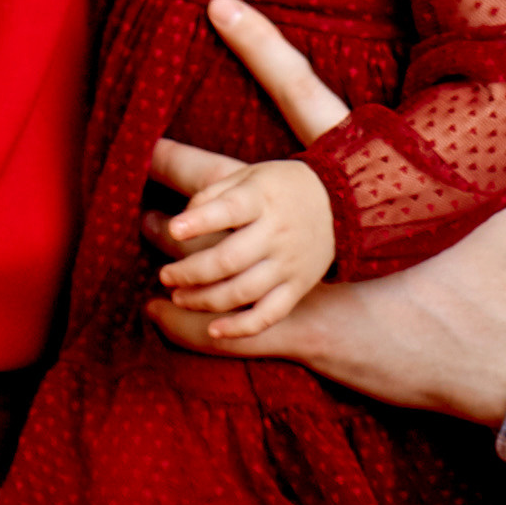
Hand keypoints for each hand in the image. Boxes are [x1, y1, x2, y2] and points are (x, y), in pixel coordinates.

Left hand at [142, 0, 505, 423]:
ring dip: (184, 244)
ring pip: (226, 257)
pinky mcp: (316, 333)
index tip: (217, 7)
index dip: (262, 48)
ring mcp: (318, 281)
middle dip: (185, 163)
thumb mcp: (499, 187)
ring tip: (145, 226)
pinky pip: (240, 322)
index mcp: (367, 170)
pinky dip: (196, 322)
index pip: (306, 94)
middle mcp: (331, 221)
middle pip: (240, 181)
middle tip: (140, 147)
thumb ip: (480, 136)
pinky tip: (159, 313)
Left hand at [157, 153, 335, 335]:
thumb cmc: (279, 187)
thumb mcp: (249, 175)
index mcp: (262, 198)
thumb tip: (182, 222)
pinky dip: (241, 327)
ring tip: (178, 297)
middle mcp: (276, 233)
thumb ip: (213, 194)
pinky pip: (269, 315)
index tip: (174, 230)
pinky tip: (213, 329)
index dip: (200, 221)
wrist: (340, 203)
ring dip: (205, 300)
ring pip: (243, 292)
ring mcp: (288, 264)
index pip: (229, 210)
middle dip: (191, 272)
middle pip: (229, 260)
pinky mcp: (297, 287)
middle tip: (165, 276)